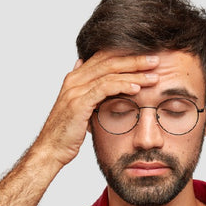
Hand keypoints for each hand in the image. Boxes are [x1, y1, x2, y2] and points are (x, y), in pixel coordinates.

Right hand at [34, 51, 160, 165]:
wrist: (50, 149)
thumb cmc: (66, 133)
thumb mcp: (79, 109)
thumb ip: (87, 93)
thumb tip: (94, 81)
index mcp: (75, 78)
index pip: (104, 58)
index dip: (126, 55)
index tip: (147, 59)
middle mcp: (74, 80)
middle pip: (109, 61)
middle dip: (134, 60)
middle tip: (156, 60)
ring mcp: (76, 90)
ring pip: (110, 73)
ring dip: (134, 73)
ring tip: (153, 76)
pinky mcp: (79, 103)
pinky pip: (104, 88)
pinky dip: (122, 86)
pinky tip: (137, 88)